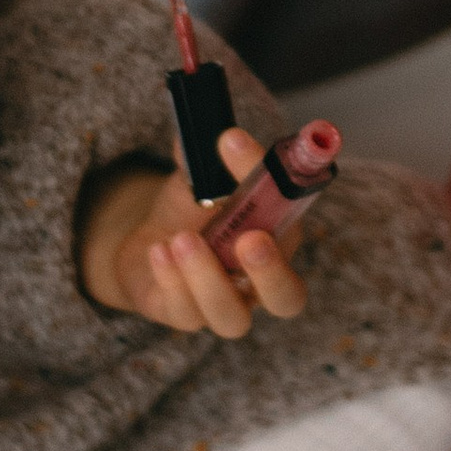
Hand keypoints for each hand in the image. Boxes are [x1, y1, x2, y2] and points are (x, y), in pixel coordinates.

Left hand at [78, 132, 310, 335]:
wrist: (153, 243)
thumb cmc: (196, 209)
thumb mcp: (205, 177)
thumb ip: (209, 157)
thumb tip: (204, 134)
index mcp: (280, 240)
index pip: (296, 221)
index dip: (288, 189)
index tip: (249, 151)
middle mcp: (260, 283)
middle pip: (287, 298)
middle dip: (271, 272)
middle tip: (250, 240)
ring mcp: (223, 306)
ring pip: (230, 316)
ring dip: (208, 277)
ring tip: (183, 238)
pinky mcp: (182, 316)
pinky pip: (184, 312)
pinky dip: (171, 280)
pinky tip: (159, 250)